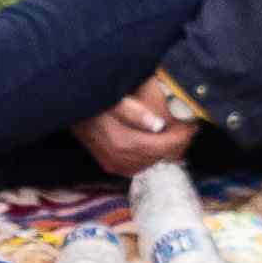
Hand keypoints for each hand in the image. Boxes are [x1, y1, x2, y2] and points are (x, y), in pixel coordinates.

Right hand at [74, 74, 200, 174]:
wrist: (67, 106)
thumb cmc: (94, 97)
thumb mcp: (113, 96)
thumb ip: (134, 111)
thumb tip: (158, 124)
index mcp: (123, 143)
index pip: (163, 146)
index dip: (182, 137)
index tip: (193, 126)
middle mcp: (120, 159)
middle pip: (160, 157)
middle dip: (177, 144)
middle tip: (188, 129)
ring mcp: (114, 164)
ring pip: (151, 163)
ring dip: (165, 150)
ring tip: (176, 134)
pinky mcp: (110, 165)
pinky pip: (138, 166)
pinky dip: (151, 156)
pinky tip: (156, 142)